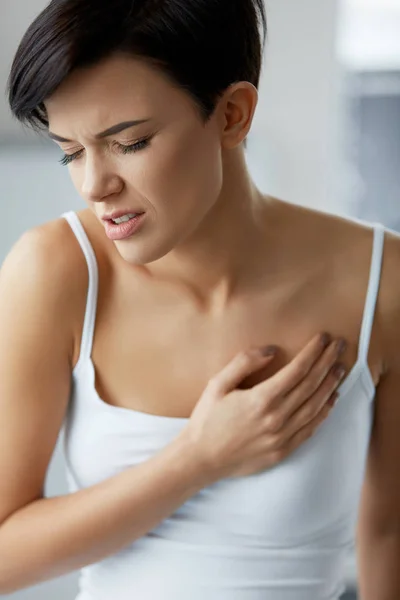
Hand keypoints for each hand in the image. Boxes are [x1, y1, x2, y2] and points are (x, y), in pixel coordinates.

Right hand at [180, 333, 346, 480]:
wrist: (201, 459)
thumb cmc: (207, 419)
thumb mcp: (218, 384)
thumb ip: (244, 363)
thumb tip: (272, 351)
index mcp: (261, 399)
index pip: (298, 370)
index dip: (313, 352)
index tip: (323, 338)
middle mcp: (277, 418)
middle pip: (312, 385)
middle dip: (328, 362)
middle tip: (340, 346)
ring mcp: (283, 437)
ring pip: (316, 407)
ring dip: (331, 385)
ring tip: (340, 368)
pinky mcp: (284, 450)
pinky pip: (311, 428)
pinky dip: (324, 412)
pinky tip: (331, 399)